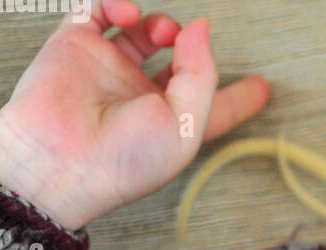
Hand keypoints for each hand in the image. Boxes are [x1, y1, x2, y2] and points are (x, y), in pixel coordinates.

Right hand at [0, 0, 269, 229]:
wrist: (62, 157)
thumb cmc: (125, 159)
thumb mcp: (187, 125)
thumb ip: (203, 74)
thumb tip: (202, 28)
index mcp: (176, 125)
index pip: (216, 107)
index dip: (241, 97)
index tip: (263, 86)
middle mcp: (144, 97)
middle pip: (178, 64)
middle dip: (190, 47)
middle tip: (189, 42)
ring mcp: (110, 69)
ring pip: (143, 32)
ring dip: (159, 23)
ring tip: (163, 31)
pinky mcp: (76, 46)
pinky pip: (99, 11)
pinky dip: (116, 3)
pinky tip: (127, 14)